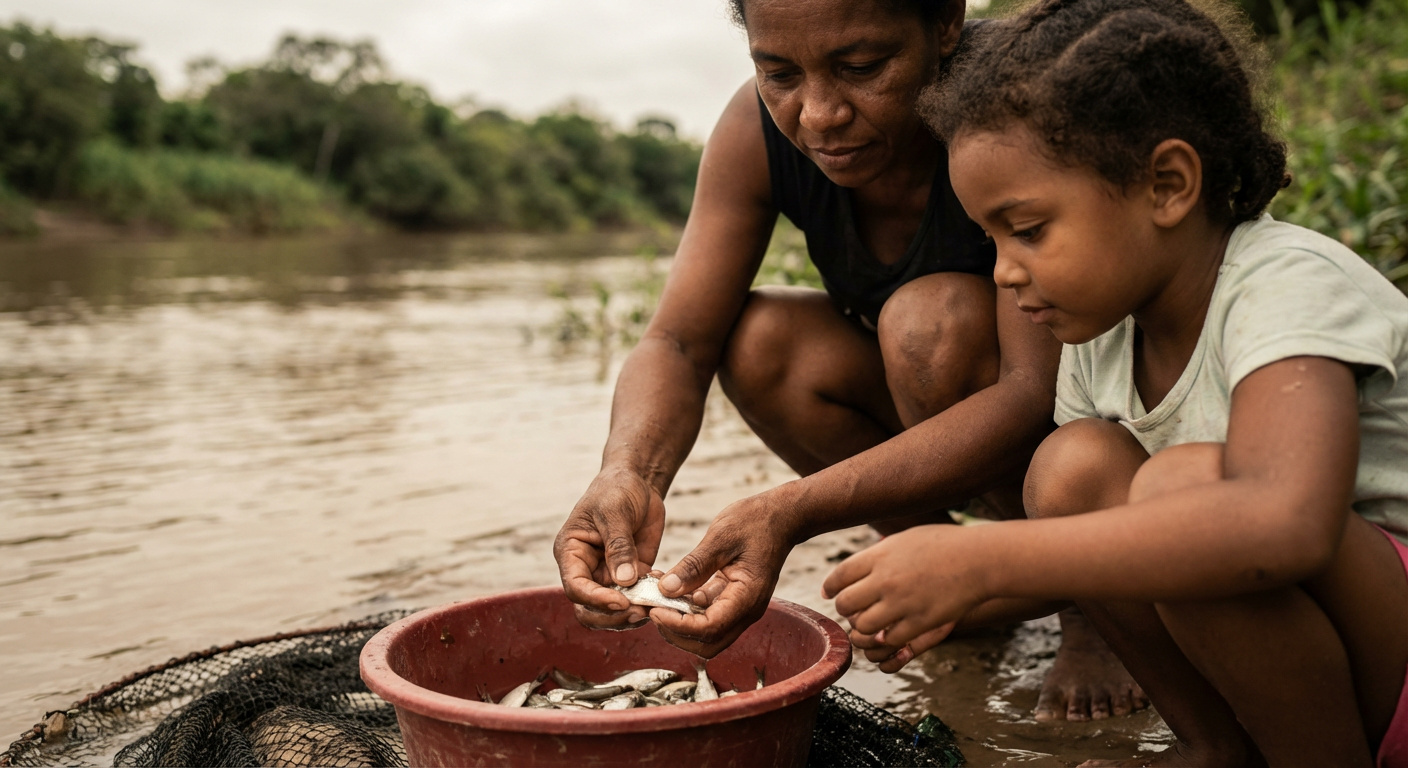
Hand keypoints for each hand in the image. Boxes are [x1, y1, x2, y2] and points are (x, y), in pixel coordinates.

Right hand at [554, 469, 666, 629]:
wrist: (638, 482)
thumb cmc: (616, 490)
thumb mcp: (615, 512)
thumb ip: (619, 546)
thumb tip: (624, 581)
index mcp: (571, 553)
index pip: (576, 588)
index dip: (596, 600)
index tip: (622, 601)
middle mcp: (586, 570)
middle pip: (590, 609)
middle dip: (614, 616)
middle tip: (641, 611)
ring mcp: (608, 576)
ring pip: (613, 612)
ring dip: (633, 613)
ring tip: (656, 603)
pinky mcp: (632, 577)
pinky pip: (637, 599)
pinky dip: (650, 600)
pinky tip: (663, 584)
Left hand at [648, 496, 795, 656]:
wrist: (782, 516)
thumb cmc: (756, 522)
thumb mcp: (721, 537)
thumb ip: (694, 566)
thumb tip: (666, 589)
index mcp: (747, 597)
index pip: (709, 628)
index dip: (678, 625)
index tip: (655, 609)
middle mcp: (747, 610)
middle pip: (707, 643)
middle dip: (676, 632)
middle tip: (653, 609)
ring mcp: (741, 607)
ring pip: (707, 634)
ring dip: (680, 623)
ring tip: (658, 599)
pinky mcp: (734, 600)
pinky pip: (708, 615)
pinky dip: (687, 610)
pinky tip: (672, 589)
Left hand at [823, 524, 988, 667]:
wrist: (980, 559)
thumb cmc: (945, 544)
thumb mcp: (905, 539)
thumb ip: (879, 554)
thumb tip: (857, 566)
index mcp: (879, 556)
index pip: (839, 576)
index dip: (830, 587)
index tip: (828, 592)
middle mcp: (885, 580)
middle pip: (845, 604)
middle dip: (845, 609)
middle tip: (852, 610)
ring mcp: (901, 603)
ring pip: (863, 627)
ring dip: (862, 628)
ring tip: (869, 624)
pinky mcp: (919, 623)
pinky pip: (889, 640)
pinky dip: (885, 640)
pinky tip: (890, 632)